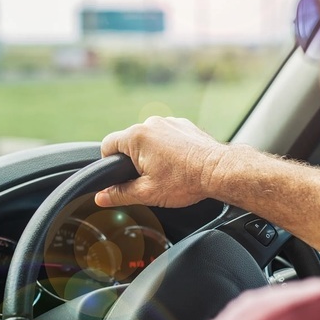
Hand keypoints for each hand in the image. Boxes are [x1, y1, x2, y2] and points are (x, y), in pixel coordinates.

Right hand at [96, 116, 227, 207]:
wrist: (219, 171)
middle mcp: (151, 123)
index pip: (107, 145)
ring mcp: (169, 122)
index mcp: (136, 137)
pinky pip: (166, 135)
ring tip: (166, 173)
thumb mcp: (147, 193)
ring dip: (151, 154)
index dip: (108, 163)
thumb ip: (119, 195)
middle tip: (147, 179)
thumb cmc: (185, 181)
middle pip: (129, 142)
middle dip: (133, 161)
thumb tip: (101, 197)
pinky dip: (167, 148)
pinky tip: (178, 164)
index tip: (118, 176)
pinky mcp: (183, 125)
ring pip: (149, 139)